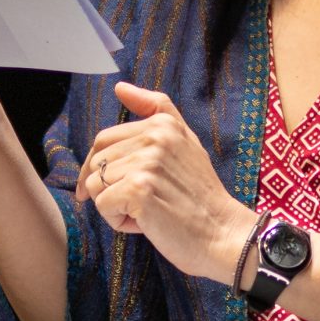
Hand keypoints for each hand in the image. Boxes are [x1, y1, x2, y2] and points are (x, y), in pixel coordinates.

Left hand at [75, 82, 255, 285]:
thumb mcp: (185, 141)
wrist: (223, 233)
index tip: (107, 187)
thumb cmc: (201, 195)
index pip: (104, 140)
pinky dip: (118, 221)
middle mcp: (153, 137)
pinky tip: (145, 224)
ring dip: (114, 206)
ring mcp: (146, 163)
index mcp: (162, 124)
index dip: (101, 167)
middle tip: (141, 203)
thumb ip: (155, 110)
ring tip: (147, 213)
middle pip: (96, 163)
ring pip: (96, 185)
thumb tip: (120, 86)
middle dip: (109, 188)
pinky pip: (102, 205)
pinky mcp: (138, 189)